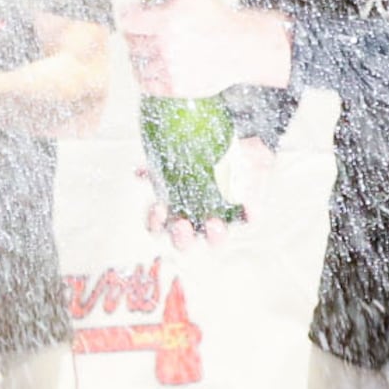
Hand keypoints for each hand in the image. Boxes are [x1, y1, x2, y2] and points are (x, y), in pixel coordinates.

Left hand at [119, 0, 271, 99]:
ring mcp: (171, 70)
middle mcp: (167, 48)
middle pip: (132, 43)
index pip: (127, 22)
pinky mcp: (176, 88)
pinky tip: (158, 66)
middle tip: (151, 32)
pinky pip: (147, 84)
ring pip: (138, 64)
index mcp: (167, 22)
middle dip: (138, 36)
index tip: (136, 16)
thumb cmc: (215, 19)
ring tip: (157, 49)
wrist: (241, 48)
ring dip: (143, 57)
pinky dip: (147, 77)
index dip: (130, 17)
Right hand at [135, 132, 266, 250]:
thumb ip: (159, 165)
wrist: (238, 145)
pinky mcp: (248, 214)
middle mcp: (197, 224)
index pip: (158, 227)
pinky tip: (247, 204)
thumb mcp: (179, 158)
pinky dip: (249, 212)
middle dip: (181, 237)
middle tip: (181, 225)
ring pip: (216, 241)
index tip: (157, 207)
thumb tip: (138, 171)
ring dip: (214, 236)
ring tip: (213, 223)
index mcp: (175, 213)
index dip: (154, 222)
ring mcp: (223, 222)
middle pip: (184, 243)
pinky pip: (250, 219)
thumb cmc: (203, 157)